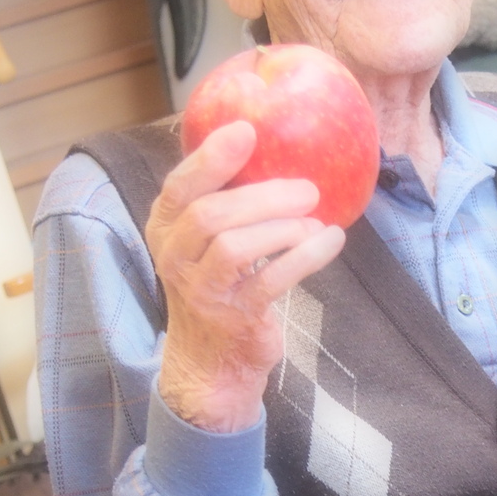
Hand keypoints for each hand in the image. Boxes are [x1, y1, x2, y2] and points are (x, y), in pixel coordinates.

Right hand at [146, 120, 345, 432]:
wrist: (211, 365)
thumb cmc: (217, 288)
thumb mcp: (204, 244)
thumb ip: (223, 201)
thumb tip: (269, 147)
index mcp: (166, 230)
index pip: (180, 186)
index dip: (211, 157)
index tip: (247, 131)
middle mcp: (175, 258)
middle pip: (211, 214)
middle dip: (264, 195)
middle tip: (308, 189)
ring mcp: (202, 291)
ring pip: (236, 246)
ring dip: (284, 228)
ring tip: (315, 222)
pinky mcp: (236, 316)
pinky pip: (272, 279)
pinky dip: (307, 256)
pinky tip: (331, 241)